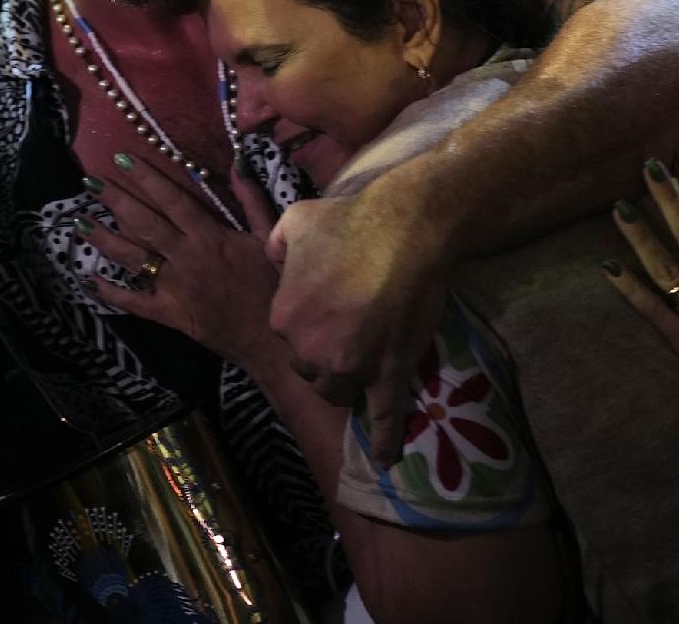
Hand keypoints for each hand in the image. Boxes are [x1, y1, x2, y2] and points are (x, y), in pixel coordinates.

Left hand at [76, 151, 283, 370]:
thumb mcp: (270, 237)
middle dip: (116, 201)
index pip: (172, 199)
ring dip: (104, 239)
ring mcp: (174, 287)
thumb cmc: (274, 285)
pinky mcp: (169, 314)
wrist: (272, 339)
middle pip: (144, 223)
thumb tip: (238, 161)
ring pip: (132, 259)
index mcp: (209, 236)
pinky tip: (89, 280)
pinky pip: (134, 302)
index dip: (146, 178)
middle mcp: (186, 257)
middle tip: (90, 183)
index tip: (122, 159)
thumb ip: (252, 198)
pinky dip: (111, 293)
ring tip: (79, 222)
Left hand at [266, 185, 448, 466]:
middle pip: (310, 368)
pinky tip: (386, 458)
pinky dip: (385, 440)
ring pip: (338, 392)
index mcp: (284, 317)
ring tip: (360, 373)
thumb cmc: (349, 221)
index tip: (325, 311)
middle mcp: (311, 350)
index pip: (288, 336)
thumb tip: (274, 259)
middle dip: (323, 355)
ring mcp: (352, 366)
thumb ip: (275, 246)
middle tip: (347, 333)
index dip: (307, 325)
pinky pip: (384, 416)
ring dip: (345, 385)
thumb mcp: (294, 222)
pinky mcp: (389, 374)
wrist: (404, 229)